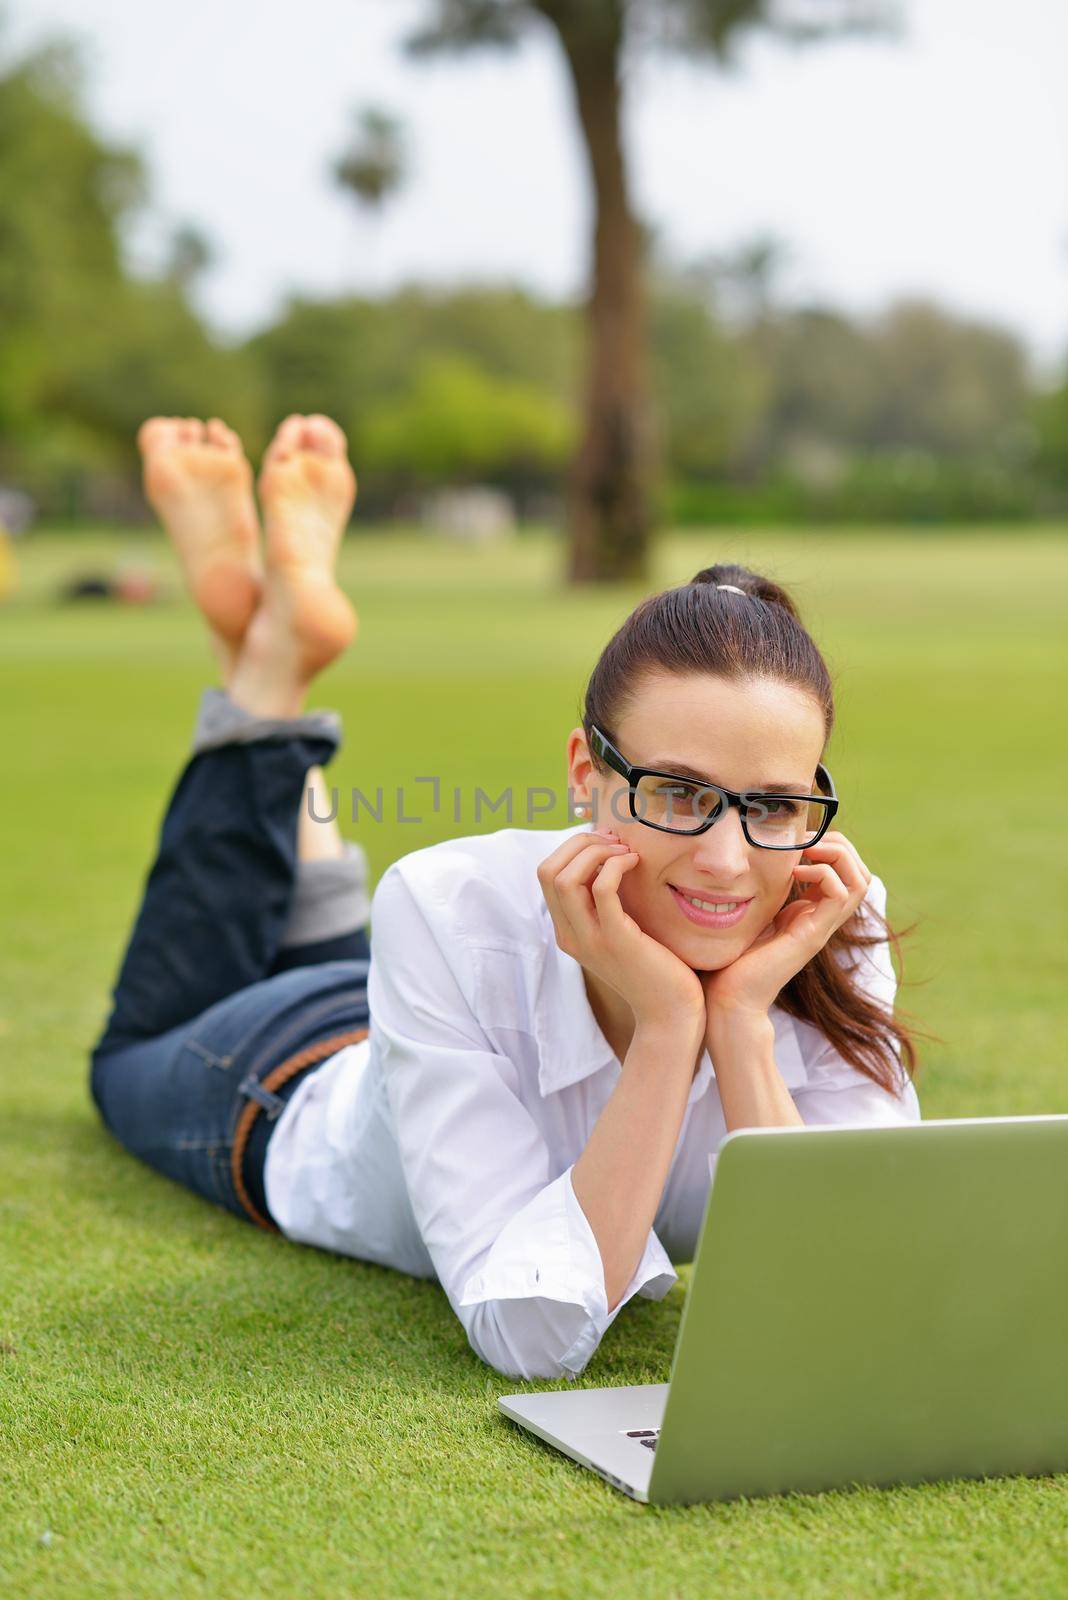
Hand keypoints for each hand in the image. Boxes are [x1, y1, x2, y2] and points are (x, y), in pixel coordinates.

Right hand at [537, 829, 706, 1029]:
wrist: (670, 1014)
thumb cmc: (655, 968)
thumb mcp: (621, 933)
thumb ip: (607, 906)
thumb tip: (611, 860)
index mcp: (567, 931)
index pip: (547, 874)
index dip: (572, 848)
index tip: (606, 842)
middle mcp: (570, 935)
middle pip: (549, 870)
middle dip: (580, 843)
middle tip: (614, 840)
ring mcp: (589, 939)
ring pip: (567, 877)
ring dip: (596, 851)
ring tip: (625, 851)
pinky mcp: (615, 940)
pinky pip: (602, 887)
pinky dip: (615, 865)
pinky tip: (635, 862)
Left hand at [701, 831, 872, 1025]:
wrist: (726, 999)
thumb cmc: (727, 960)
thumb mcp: (744, 914)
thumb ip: (752, 892)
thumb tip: (739, 863)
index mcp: (808, 912)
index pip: (843, 871)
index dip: (829, 846)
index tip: (796, 839)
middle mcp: (820, 919)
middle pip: (860, 872)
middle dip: (840, 845)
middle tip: (806, 841)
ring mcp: (820, 928)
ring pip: (860, 881)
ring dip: (837, 855)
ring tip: (806, 851)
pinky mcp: (812, 936)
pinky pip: (840, 894)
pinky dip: (823, 873)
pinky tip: (795, 873)